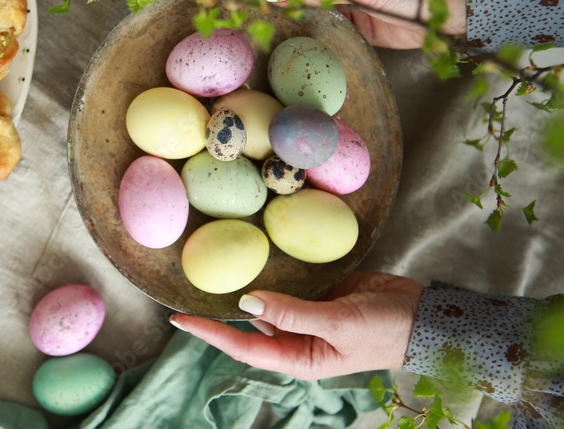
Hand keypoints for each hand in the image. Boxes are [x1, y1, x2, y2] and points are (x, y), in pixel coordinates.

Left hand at [170, 272, 423, 380]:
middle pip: (249, 323)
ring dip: (248, 282)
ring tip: (215, 259)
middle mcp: (296, 338)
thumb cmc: (386, 331)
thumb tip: (247, 301)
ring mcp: (307, 314)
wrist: (427, 316)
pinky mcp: (319, 293)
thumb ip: (292, 313)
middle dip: (222, 305)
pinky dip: (274, 268)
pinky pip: (288, 281)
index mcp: (299, 357)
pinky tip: (255, 248)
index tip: (179, 319)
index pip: (243, 346)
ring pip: (267, 299)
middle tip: (190, 280)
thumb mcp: (338, 324)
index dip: (210, 333)